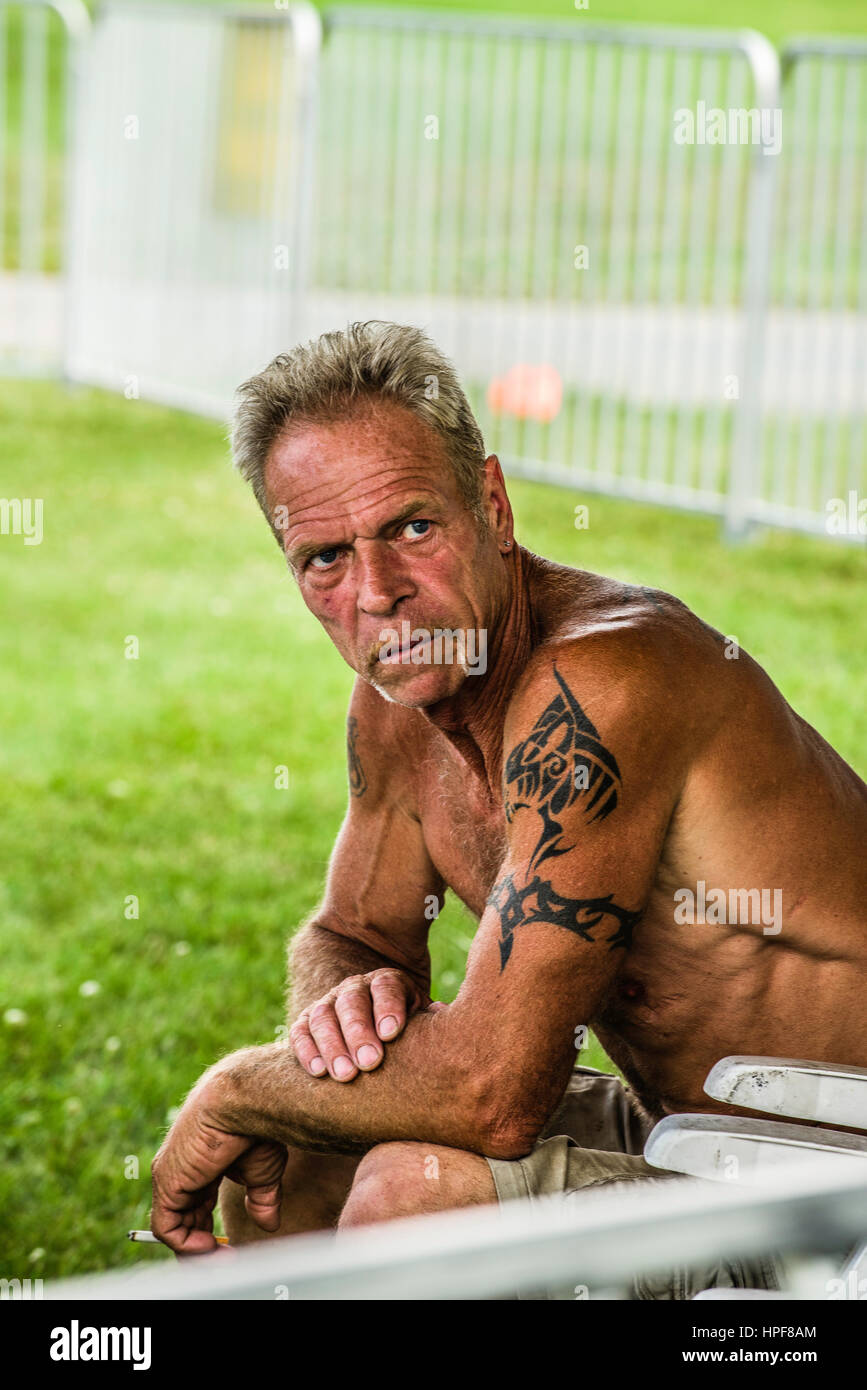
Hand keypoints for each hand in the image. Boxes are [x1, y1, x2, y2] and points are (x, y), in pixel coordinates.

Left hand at [150, 1081, 286, 1254]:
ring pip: (174, 1229)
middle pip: (184, 1222)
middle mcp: (181, 1172)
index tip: (233, 1250)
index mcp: (201, 1165)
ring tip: (224, 1260)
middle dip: (205, 1248)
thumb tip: (269, 1223)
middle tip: (229, 1262)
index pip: (196, 1208)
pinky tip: (210, 1247)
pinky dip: (186, 1245)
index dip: (211, 1232)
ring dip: (198, 1252)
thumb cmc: (256, 1127)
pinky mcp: (167, 1182)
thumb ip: (261, 1198)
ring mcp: (171, 1177)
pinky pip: (167, 1229)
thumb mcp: (262, 1172)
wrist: (246, 1103)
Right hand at [290, 968, 444, 1080]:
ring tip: (344, 1075)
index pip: (386, 987)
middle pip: (352, 1002)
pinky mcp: (306, 1023)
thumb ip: (431, 1020)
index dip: (388, 1007)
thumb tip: (442, 1015)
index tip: (392, 1033)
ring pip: (323, 1016)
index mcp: (387, 983)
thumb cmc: (407, 1032)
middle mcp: (354, 989)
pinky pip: (300, 1032)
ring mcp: (328, 1004)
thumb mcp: (422, 1020)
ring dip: (332, 1045)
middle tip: (370, 1062)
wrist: (377, 1028)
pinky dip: (306, 1051)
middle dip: (359, 1031)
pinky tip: (318, 1073)